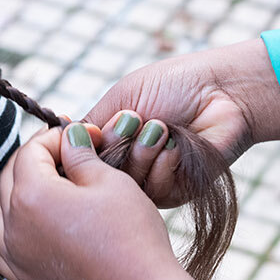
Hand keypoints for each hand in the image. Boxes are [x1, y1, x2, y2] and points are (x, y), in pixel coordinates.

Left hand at [0, 123, 202, 279]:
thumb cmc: (132, 235)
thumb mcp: (110, 181)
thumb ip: (80, 155)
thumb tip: (68, 137)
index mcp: (31, 196)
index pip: (31, 151)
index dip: (58, 136)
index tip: (85, 135)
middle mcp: (14, 227)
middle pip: (9, 176)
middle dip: (36, 158)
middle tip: (68, 153)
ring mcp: (17, 258)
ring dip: (13, 194)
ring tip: (45, 188)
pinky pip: (2, 252)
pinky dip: (11, 234)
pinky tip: (37, 229)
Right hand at [84, 38, 279, 206]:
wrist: (223, 91)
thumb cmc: (174, 86)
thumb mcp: (122, 100)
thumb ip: (89, 127)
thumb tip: (55, 143)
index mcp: (113, 144)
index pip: (80, 162)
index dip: (83, 149)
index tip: (95, 130)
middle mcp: (128, 167)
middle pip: (98, 178)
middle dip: (117, 145)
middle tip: (135, 120)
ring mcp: (151, 183)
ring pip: (126, 186)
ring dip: (142, 152)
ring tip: (162, 127)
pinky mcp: (177, 194)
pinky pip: (155, 191)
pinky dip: (163, 163)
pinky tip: (176, 145)